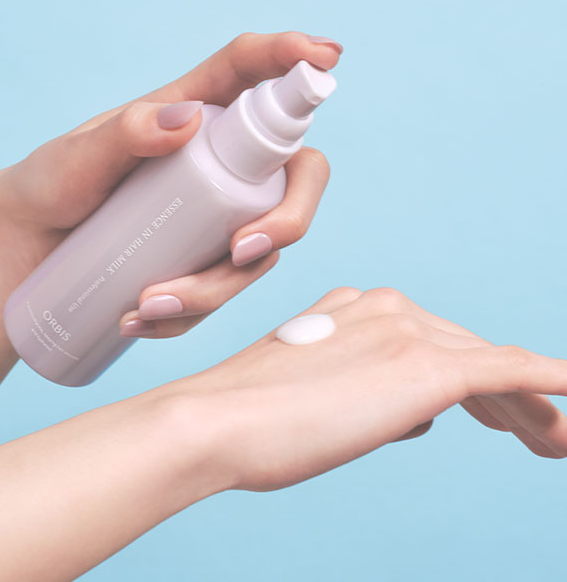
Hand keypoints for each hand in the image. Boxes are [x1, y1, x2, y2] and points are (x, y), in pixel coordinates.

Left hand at [0, 32, 340, 338]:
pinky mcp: (201, 262)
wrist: (31, 247)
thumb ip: (126, 133)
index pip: (251, 76)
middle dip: (287, 220)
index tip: (328, 56)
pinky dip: (188, 316)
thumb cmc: (52, 188)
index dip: (294, 59)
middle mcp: (217, 167)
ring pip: (257, 254)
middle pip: (291, 183)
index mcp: (192, 117)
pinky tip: (138, 322)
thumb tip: (188, 120)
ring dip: (214, 289)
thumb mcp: (78, 158)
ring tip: (145, 306)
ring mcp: (215, 219)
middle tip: (241, 250)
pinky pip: (220, 293)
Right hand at [162, 287, 566, 492]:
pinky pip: (512, 371)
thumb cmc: (249, 418)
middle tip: (532, 433)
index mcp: (355, 309)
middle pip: (465, 350)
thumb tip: (412, 411)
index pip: (428, 339)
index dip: (465, 378)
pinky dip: (552, 384)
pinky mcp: (427, 367)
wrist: (217, 419)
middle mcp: (385, 308)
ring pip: (491, 367)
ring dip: (528, 408)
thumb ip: (363, 389)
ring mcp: (407, 333)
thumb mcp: (312, 395)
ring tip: (553, 442)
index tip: (487, 413)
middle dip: (503, 396)